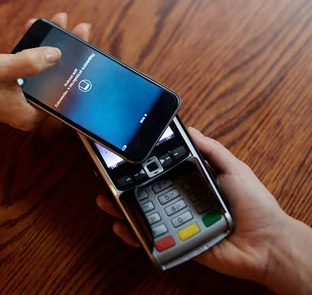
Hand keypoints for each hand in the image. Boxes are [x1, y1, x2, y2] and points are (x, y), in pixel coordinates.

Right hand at [0, 12, 90, 130]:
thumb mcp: (0, 70)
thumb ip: (29, 63)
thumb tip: (57, 54)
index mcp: (32, 114)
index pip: (64, 89)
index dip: (77, 65)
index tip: (86, 43)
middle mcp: (31, 109)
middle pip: (58, 77)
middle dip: (68, 50)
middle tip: (80, 28)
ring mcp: (23, 98)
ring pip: (45, 70)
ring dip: (51, 46)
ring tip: (60, 23)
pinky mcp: (15, 88)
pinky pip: (31, 67)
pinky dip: (34, 50)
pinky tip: (37, 30)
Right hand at [97, 128, 286, 279]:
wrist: (267, 243)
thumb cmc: (255, 204)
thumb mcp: (234, 168)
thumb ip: (212, 150)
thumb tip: (190, 129)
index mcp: (194, 180)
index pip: (164, 169)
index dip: (144, 163)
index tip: (125, 155)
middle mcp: (183, 199)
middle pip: (148, 190)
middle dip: (124, 184)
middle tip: (105, 176)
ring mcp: (180, 222)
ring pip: (146, 213)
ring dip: (122, 207)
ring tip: (105, 199)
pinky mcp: (180, 244)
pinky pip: (155, 240)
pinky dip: (136, 236)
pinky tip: (121, 227)